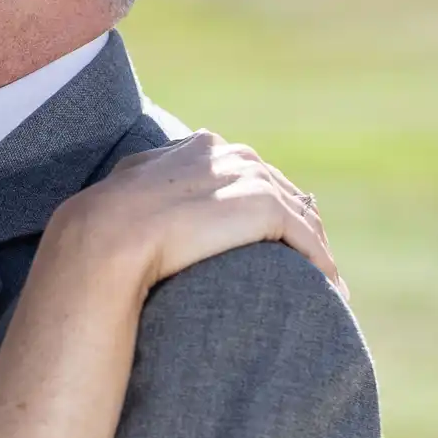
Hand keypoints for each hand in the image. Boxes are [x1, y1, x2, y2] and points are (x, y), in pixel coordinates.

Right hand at [50, 131, 344, 301]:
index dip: (265, 204)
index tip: (276, 237)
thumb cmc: (106, 224)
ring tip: (328, 282)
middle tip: (312, 262)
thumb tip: (141, 191)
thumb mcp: (128, 192)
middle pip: (281, 188)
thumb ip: (148, 182)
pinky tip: (331, 289)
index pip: (248, 172)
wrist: (105, 236)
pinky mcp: (263, 205)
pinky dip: (322, 263)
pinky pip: (306, 238)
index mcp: (198, 148)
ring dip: (316, 248)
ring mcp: (247, 176)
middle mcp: (228, 155)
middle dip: (299, 223)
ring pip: (299, 213)